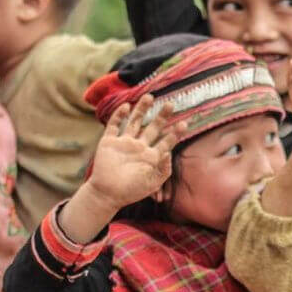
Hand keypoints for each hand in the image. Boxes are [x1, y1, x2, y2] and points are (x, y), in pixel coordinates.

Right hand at [84, 95, 184, 211]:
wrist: (107, 194)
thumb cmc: (131, 191)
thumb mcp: (153, 183)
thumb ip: (164, 169)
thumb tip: (169, 152)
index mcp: (151, 157)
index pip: (166, 142)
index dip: (175, 134)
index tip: (184, 124)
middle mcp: (139, 148)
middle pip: (152, 128)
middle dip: (161, 116)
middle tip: (170, 104)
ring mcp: (124, 144)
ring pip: (134, 122)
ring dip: (141, 109)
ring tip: (150, 96)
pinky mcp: (109, 142)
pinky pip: (114, 125)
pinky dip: (119, 115)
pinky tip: (126, 106)